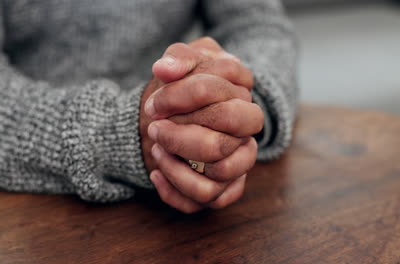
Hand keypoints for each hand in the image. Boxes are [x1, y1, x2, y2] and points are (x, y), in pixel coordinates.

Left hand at [140, 38, 263, 212]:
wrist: (169, 116)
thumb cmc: (180, 90)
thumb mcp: (182, 61)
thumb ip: (180, 56)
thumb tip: (166, 69)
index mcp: (242, 100)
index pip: (220, 96)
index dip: (183, 96)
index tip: (154, 102)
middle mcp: (245, 136)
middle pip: (221, 144)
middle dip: (180, 138)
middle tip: (154, 128)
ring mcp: (236, 164)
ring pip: (217, 178)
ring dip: (176, 167)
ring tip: (156, 149)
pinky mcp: (223, 189)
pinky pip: (207, 200)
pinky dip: (175, 190)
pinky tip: (156, 173)